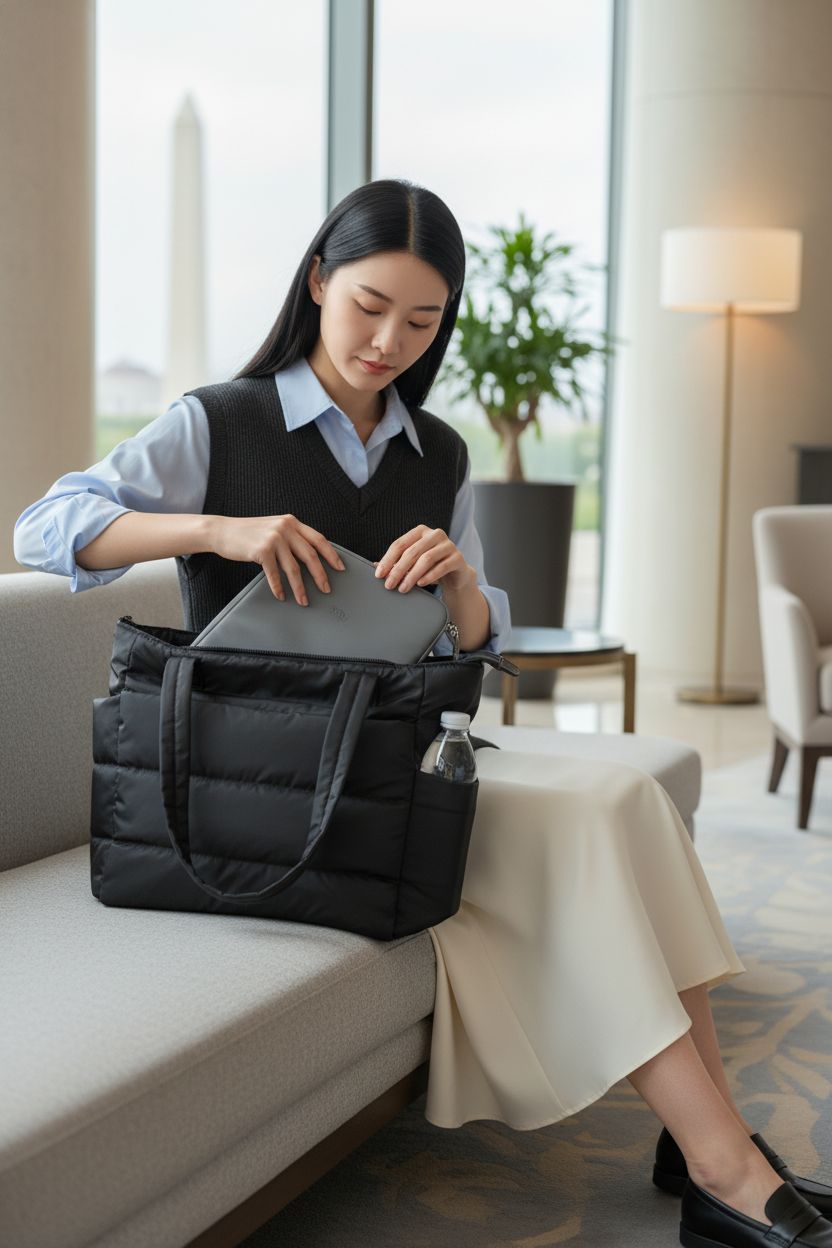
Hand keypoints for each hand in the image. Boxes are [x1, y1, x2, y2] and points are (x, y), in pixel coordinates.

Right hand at [209, 514, 344, 605]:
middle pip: (310, 555)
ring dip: (300, 588)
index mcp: (292, 522)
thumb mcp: (274, 528)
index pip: (318, 539)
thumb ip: (291, 537)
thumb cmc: (248, 533)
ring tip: (303, 600)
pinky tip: (281, 595)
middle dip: (320, 575)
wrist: (222, 531)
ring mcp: (274, 538)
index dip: (331, 554)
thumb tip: (309, 558)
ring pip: (294, 568)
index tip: (340, 568)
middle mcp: (285, 528)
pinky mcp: (262, 550)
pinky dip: (278, 587)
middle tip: (326, 589)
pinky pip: (275, 574)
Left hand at [373, 525, 474, 593]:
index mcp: (420, 531)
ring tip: (403, 588)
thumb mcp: (412, 563)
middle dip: (398, 570)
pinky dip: (429, 576)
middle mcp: (435, 534)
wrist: (455, 574)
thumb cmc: (431, 566)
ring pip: (426, 559)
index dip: (387, 559)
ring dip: (412, 575)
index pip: (400, 544)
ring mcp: (448, 545)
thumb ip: (396, 563)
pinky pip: (441, 567)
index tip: (379, 574)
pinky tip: (420, 584)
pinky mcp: (458, 557)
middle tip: (389, 585)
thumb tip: (375, 566)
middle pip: (411, 552)